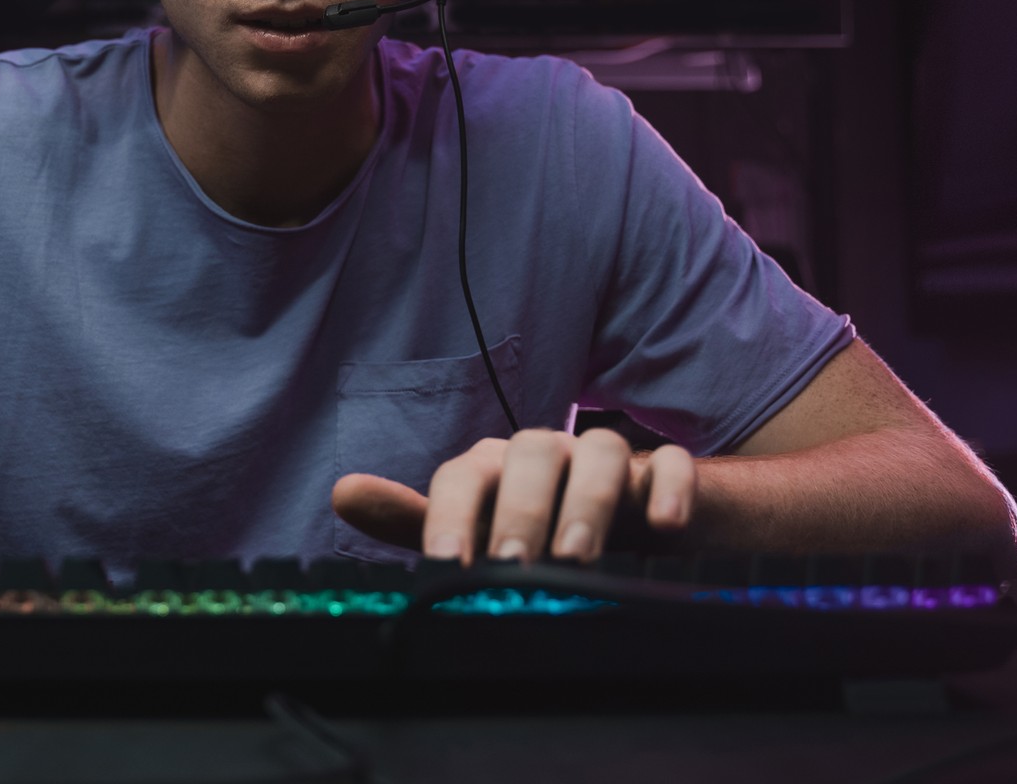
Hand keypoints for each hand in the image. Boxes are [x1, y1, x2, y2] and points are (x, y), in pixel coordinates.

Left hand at [332, 427, 696, 563]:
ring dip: (587, 498)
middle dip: (519, 509)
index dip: (447, 516)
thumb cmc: (537, 532)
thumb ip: (415, 521)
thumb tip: (342, 493)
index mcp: (493, 467)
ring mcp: (607, 458)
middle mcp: (545, 453)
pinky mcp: (665, 476)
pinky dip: (669, 487)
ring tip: (578, 555)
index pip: (460, 476)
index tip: (444, 568)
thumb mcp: (476, 534)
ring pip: (599, 448)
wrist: (633, 530)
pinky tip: (664, 526)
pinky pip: (673, 462)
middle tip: (513, 566)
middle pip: (528, 454)